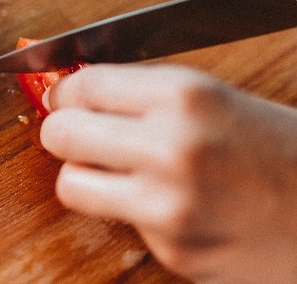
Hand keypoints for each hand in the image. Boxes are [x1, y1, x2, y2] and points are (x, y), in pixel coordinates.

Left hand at [40, 64, 296, 282]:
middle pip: (60, 133)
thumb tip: (77, 90)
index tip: (69, 101)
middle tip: (81, 137)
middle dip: (64, 134)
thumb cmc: (284, 152)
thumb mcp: (219, 101)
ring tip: (116, 174)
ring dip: (85, 179)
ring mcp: (168, 203)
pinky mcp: (172, 248)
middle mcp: (171, 145)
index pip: (81, 86)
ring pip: (70, 184)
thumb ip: (148, 97)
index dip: (68, 95)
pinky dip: (131, 214)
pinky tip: (168, 206)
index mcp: (185, 95)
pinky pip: (119, 222)